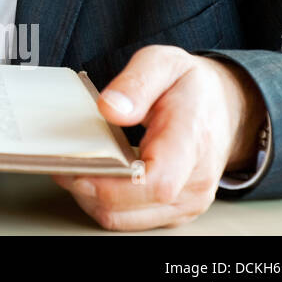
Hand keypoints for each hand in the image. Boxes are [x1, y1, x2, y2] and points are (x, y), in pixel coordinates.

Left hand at [51, 46, 267, 230]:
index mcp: (192, 143)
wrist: (222, 106)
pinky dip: (104, 201)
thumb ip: (136, 82)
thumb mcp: (163, 62)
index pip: (155, 183)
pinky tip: (94, 176)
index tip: (75, 166)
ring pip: (122, 219)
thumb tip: (110, 109)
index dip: (109, 183)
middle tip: (59, 159)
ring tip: (73, 166)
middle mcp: (195, 182)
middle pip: (129, 207)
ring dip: (90, 197)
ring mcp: (187, 202)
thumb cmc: (190, 87)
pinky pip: (129, 219)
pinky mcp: (175, 211)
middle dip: (86, 187)